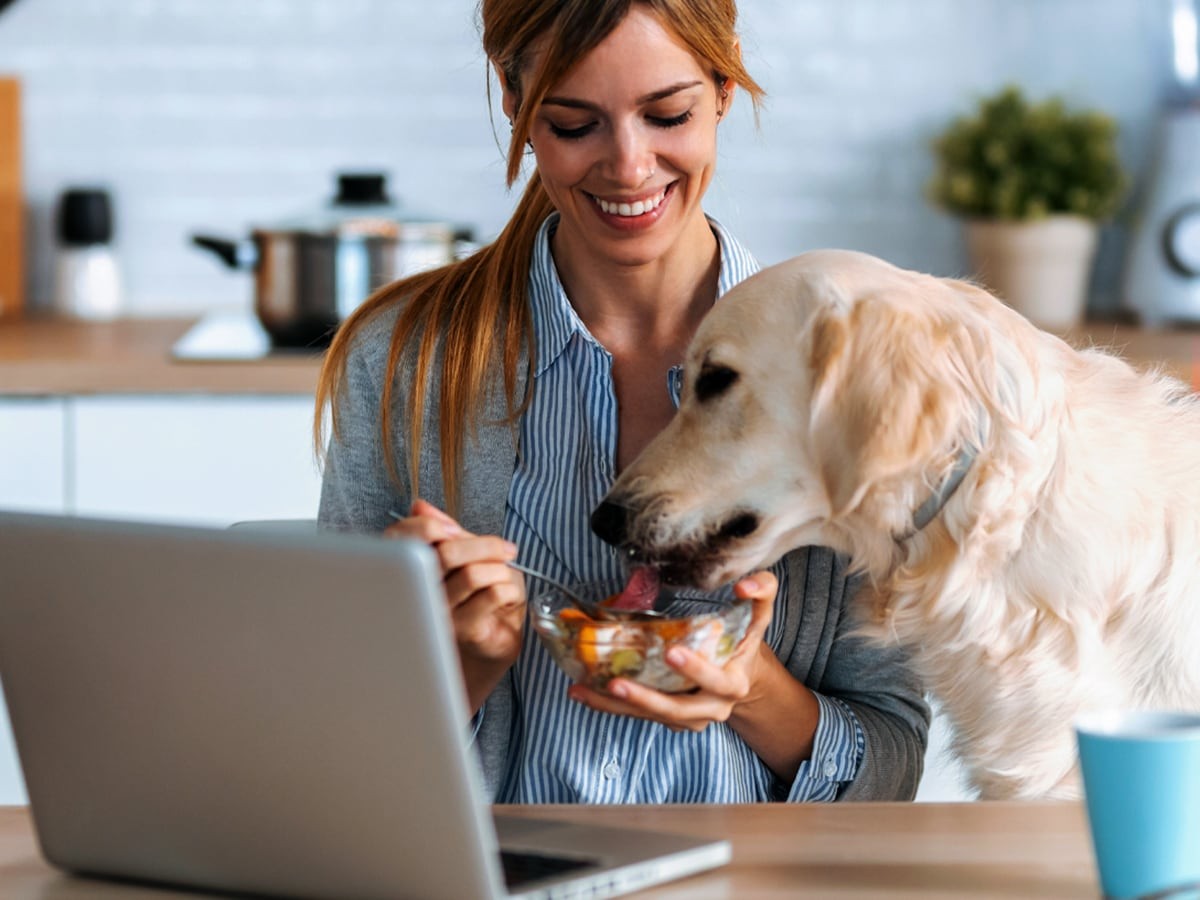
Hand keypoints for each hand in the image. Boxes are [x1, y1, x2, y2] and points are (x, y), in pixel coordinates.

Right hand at [384, 499, 523, 710]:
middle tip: (506, 550)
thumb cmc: (476, 594)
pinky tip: (508, 596)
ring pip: (473, 574)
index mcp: (409, 570)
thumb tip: (419, 505)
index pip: (404, 536)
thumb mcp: (461, 553)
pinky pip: (493, 594)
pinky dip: (511, 588)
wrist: (492, 640)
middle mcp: (418, 594)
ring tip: (506, 575)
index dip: (433, 525)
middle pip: (447, 553)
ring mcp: (438, 615)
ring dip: (501, 568)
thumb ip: (441, 529)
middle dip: (484, 545)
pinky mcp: (463, 631)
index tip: (456, 530)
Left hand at [566, 571, 777, 731]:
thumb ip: (761, 592)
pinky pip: (638, 715)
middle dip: (648, 698)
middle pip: (679, 708)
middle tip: (618, 682)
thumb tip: (744, 582)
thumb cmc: (743, 640)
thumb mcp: (757, 616)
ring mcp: (688, 717)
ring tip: (587, 690)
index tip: (672, 651)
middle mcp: (712, 706)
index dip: (697, 669)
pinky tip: (583, 691)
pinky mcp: (668, 719)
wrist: (740, 676)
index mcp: (734, 682)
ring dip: (618, 706)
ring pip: (651, 716)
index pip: (717, 680)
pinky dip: (609, 705)